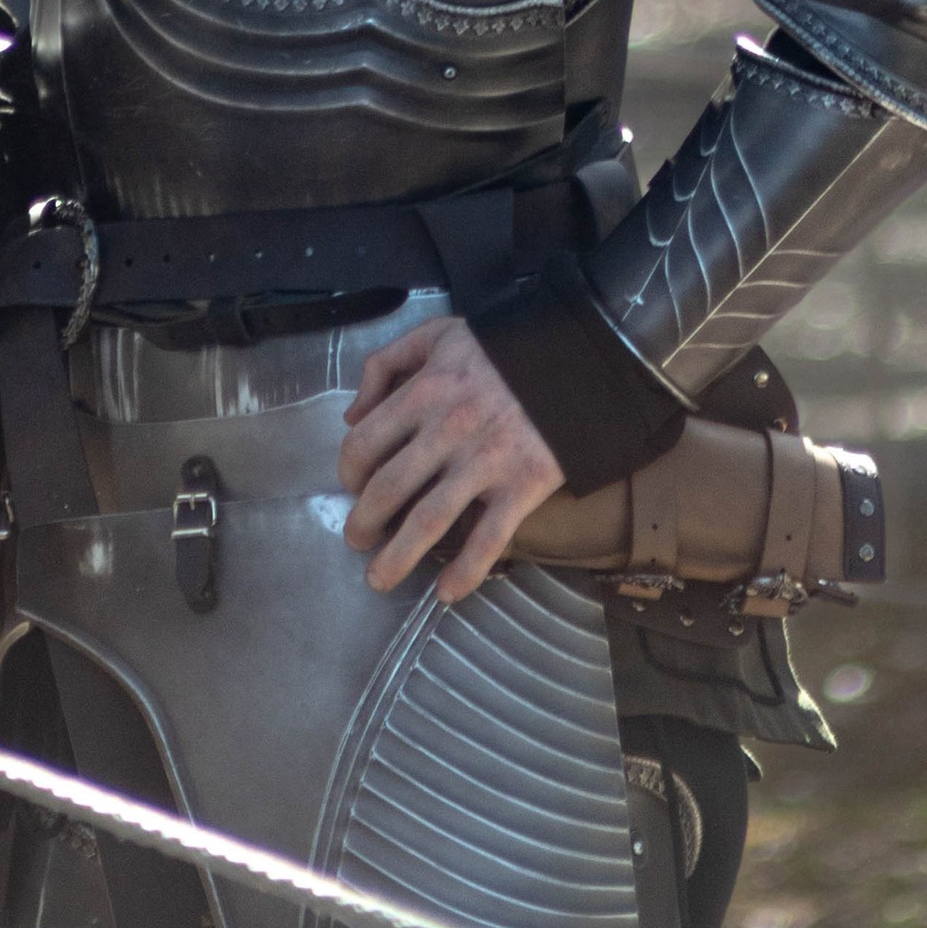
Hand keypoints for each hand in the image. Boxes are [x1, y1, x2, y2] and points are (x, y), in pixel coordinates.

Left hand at [338, 316, 565, 604]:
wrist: (578, 357)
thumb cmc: (502, 346)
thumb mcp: (437, 335)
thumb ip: (386, 364)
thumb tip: (352, 415)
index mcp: (424, 391)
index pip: (365, 443)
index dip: (348, 472)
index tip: (351, 485)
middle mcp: (447, 431)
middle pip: (389, 489)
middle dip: (363, 522)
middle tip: (356, 540)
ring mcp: (486, 463)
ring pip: (429, 521)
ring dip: (397, 557)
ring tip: (378, 579)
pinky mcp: (523, 486)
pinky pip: (489, 538)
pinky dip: (466, 571)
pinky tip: (446, 593)